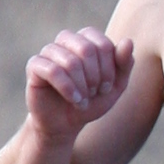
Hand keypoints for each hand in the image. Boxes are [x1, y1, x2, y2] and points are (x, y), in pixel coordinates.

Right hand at [25, 27, 131, 144]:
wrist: (65, 123)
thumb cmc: (91, 101)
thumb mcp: (115, 86)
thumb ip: (124, 64)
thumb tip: (128, 41)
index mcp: (86, 40)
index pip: (102, 43)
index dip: (109, 68)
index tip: (107, 87)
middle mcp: (66, 40)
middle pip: (86, 49)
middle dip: (96, 76)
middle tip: (95, 92)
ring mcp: (48, 51)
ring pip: (70, 61)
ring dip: (82, 86)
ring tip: (84, 100)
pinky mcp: (34, 66)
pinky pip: (53, 71)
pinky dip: (68, 88)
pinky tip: (74, 100)